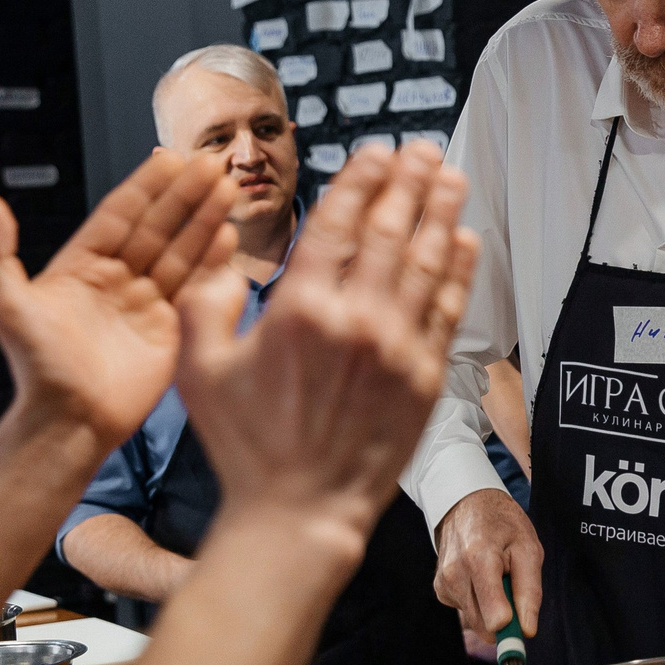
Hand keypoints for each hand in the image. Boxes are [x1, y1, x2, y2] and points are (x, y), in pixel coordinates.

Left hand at [0, 151, 235, 444]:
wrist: (70, 423)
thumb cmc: (36, 371)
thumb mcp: (7, 308)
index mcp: (81, 266)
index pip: (119, 215)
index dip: (145, 187)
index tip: (168, 159)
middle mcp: (116, 279)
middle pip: (157, 227)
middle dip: (185, 195)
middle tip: (211, 165)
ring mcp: (146, 303)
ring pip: (180, 251)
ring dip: (204, 220)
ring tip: (228, 190)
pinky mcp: (170, 329)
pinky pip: (194, 287)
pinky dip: (212, 262)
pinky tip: (228, 237)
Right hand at [175, 141, 477, 550]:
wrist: (299, 513)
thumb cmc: (247, 446)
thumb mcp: (200, 368)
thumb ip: (206, 302)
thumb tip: (222, 258)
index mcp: (301, 309)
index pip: (339, 223)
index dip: (361, 180)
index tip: (375, 154)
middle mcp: (356, 320)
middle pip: (393, 230)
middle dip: (410, 182)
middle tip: (422, 150)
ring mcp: (397, 348)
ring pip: (429, 263)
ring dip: (442, 213)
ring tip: (450, 178)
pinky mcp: (425, 378)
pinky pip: (448, 310)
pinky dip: (459, 270)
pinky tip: (465, 241)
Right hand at [435, 487, 544, 639]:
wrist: (466, 504)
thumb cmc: (503, 524)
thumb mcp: (528, 548)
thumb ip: (530, 591)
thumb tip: (528, 631)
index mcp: (479, 559)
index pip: (494, 618)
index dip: (513, 627)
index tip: (524, 628)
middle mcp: (455, 574)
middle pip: (485, 627)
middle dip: (505, 618)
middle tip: (512, 587)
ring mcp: (443, 583)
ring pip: (476, 622)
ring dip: (492, 608)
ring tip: (496, 576)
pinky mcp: (440, 590)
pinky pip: (467, 612)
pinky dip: (479, 601)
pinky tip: (481, 577)